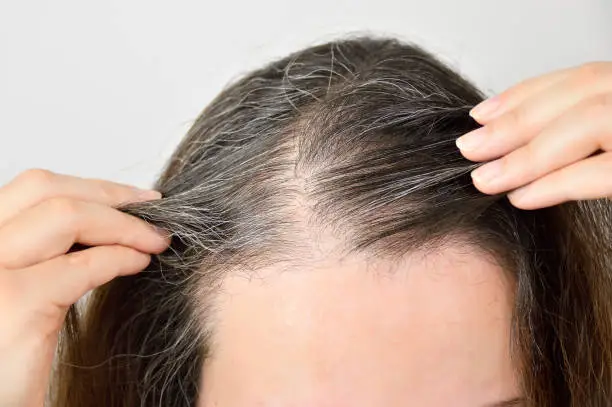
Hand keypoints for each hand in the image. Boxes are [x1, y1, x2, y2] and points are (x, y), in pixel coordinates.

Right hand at [0, 170, 168, 406]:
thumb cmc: (5, 356)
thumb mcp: (18, 288)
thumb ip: (43, 254)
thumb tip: (102, 225)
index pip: (29, 190)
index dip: (87, 186)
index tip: (129, 197)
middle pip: (45, 188)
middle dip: (109, 194)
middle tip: (151, 207)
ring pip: (66, 215)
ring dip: (123, 223)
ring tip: (155, 238)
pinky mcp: (16, 305)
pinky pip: (83, 264)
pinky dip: (121, 256)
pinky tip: (139, 262)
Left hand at [456, 61, 611, 208]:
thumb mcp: (609, 144)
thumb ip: (575, 136)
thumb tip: (508, 146)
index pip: (582, 79)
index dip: (526, 95)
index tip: (480, 114)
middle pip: (581, 91)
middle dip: (514, 121)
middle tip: (468, 147)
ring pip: (588, 121)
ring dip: (526, 154)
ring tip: (484, 179)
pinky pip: (601, 171)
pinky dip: (555, 183)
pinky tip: (520, 198)